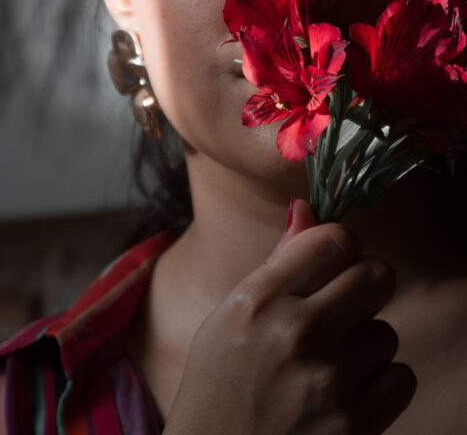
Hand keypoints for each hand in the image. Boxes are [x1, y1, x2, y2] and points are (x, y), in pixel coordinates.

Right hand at [164, 200, 415, 434]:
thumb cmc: (219, 384)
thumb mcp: (231, 314)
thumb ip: (278, 262)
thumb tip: (307, 207)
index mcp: (260, 298)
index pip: (336, 240)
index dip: (340, 249)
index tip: (332, 265)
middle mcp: (296, 333)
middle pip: (376, 276)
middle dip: (364, 287)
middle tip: (343, 308)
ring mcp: (329, 381)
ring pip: (386, 331)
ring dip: (365, 345)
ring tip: (329, 364)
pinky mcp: (355, 425)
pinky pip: (400, 378)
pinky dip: (381, 385)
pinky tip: (346, 393)